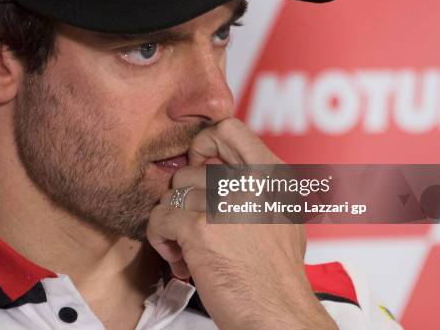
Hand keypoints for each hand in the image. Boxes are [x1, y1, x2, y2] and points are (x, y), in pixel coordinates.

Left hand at [146, 119, 336, 328]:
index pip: (228, 128)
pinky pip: (158, 218)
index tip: (200, 167)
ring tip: (189, 248)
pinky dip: (161, 240)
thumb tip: (217, 167)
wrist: (278, 316)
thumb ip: (254, 186)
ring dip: (172, 223)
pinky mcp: (200, 228)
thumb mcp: (280, 215)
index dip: (204, 143)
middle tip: (194, 227)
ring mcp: (225, 203)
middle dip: (184, 200)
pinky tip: (181, 260)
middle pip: (189, 169)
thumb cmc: (276, 274)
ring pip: (171, 194)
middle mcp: (251, 183)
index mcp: (272, 176)